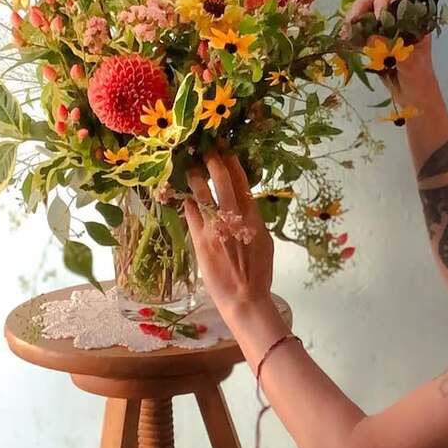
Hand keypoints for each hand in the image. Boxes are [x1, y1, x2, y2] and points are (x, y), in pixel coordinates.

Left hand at [183, 142, 274, 319]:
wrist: (245, 297)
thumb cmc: (259, 273)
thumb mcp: (265, 241)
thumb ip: (253, 220)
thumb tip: (244, 206)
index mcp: (253, 217)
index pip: (242, 182)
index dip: (233, 163)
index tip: (227, 151)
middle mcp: (234, 218)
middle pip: (223, 180)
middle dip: (214, 161)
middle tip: (207, 150)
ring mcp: (215, 228)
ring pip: (202, 193)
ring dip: (195, 176)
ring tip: (190, 166)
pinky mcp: (199, 239)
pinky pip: (191, 213)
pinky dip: (187, 201)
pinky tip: (183, 194)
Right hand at [342, 0, 436, 94]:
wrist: (414, 98)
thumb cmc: (420, 80)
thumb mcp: (411, 64)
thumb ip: (395, 48)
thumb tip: (372, 35)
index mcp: (414, 19)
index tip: (378, 15)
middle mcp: (398, 19)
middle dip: (362, 6)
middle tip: (351, 21)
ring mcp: (384, 29)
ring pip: (365, 12)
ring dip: (354, 19)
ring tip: (346, 34)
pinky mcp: (373, 41)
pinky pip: (359, 30)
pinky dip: (351, 33)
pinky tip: (346, 41)